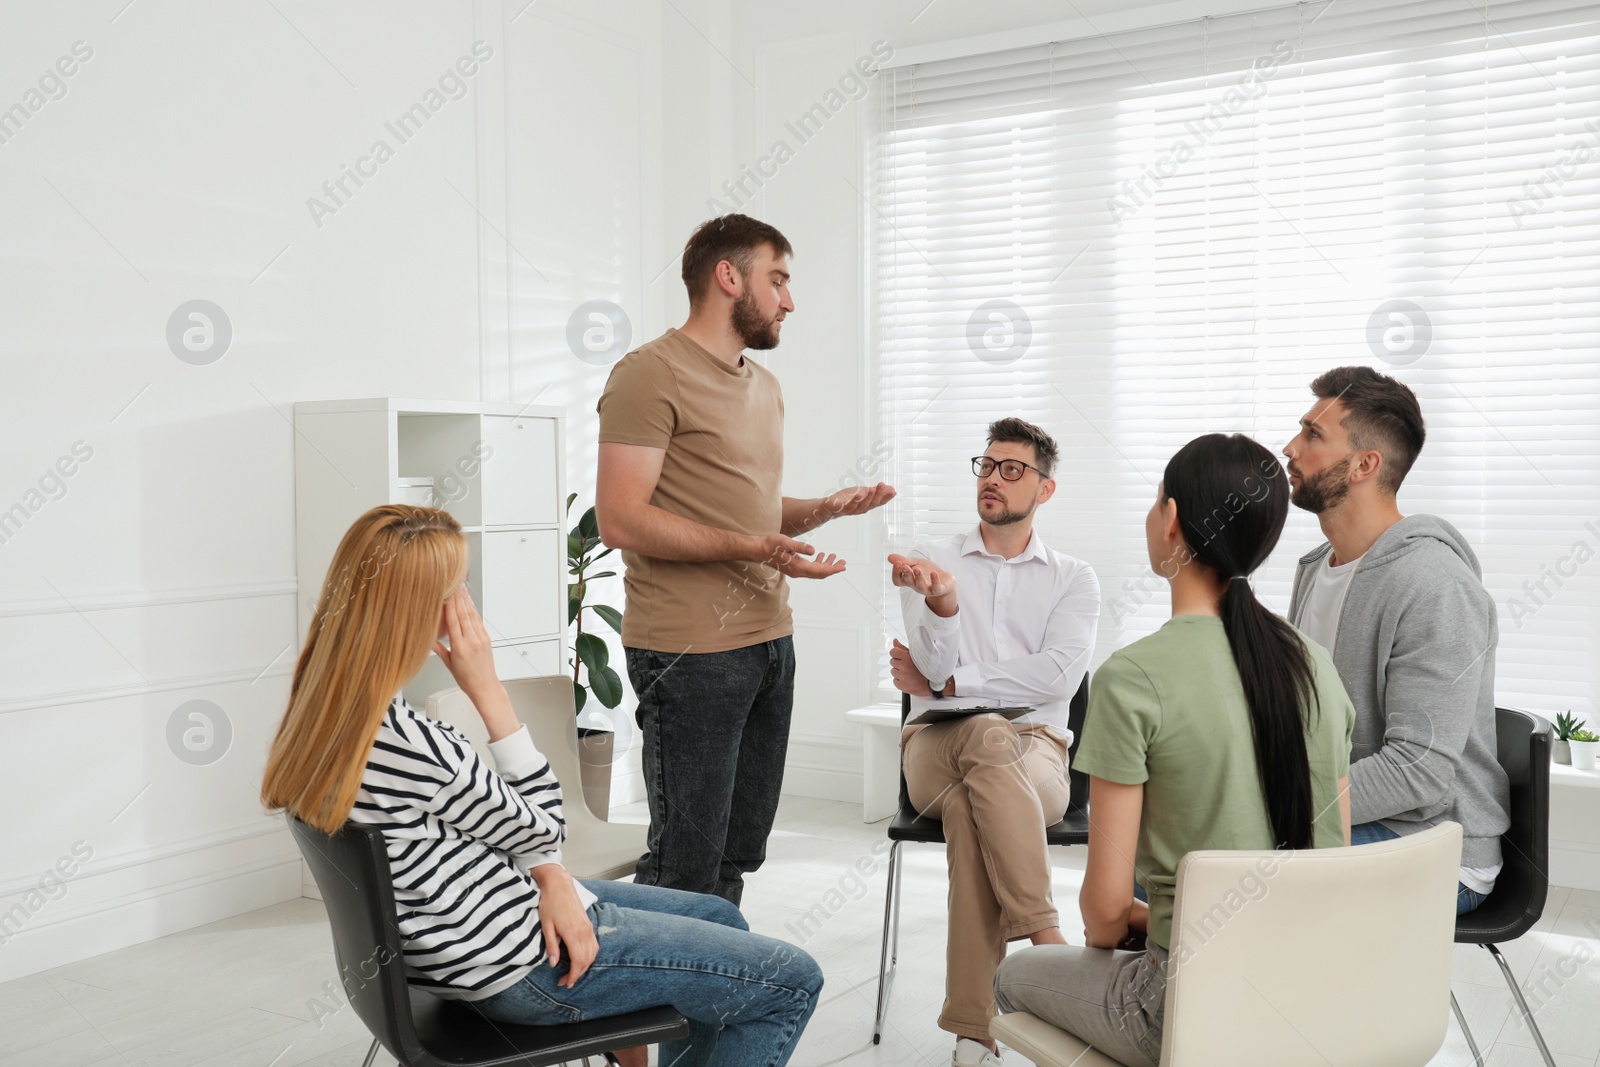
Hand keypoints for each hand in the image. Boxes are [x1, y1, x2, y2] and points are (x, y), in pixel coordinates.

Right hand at [435, 586, 516, 738]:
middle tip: (454, 582)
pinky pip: (478, 620)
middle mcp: (472, 640)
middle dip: (458, 597)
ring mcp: (481, 638)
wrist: (486, 686)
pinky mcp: (486, 638)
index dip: (449, 605)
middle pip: (464, 614)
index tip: (446, 593)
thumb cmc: (467, 679)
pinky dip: (473, 609)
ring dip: (466, 600)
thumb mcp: (449, 664)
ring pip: (472, 615)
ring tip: (461, 587)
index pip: (454, 621)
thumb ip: (438, 648)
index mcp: (460, 647)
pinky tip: (469, 602)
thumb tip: (427, 637)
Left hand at [530, 866, 597, 988]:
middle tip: (565, 981)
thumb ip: (551, 946)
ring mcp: (588, 928)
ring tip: (572, 973)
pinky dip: (589, 956)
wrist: (559, 884)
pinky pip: (594, 945)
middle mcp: (584, 931)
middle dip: (577, 974)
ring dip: (584, 966)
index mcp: (573, 932)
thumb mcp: (546, 925)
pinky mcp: (588, 924)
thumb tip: (554, 964)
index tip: (565, 983)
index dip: (573, 975)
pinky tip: (580, 959)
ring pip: (593, 954)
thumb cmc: (550, 903)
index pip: (578, 961)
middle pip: (587, 960)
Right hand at [754, 533, 845, 579]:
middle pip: (820, 573)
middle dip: (833, 568)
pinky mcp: (793, 567)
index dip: (833, 569)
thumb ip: (800, 547)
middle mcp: (798, 572)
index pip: (820, 570)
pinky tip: (821, 555)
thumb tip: (814, 550)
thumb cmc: (771, 544)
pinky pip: (809, 568)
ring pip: (815, 571)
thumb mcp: (786, 542)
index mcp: (798, 567)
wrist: (758, 549)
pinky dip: (817, 563)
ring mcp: (796, 570)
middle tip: (843, 562)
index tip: (843, 566)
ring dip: (826, 565)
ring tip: (834, 556)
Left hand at [822, 482, 895, 518]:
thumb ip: (876, 491)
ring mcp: (851, 509)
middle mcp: (861, 509)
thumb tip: (892, 489)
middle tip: (882, 485)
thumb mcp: (864, 493)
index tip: (893, 491)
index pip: (879, 502)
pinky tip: (858, 494)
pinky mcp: (841, 509)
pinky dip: (853, 501)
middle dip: (878, 495)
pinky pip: (848, 506)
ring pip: (861, 505)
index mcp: (867, 505)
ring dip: (867, 498)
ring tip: (872, 489)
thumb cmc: (848, 500)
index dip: (886, 497)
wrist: (831, 506)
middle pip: (871, 504)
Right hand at [887, 554, 954, 597]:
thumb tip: (889, 557)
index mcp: (909, 580)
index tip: (897, 562)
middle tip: (905, 566)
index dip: (896, 573)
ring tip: (917, 569)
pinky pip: (936, 587)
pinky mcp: (938, 589)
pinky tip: (934, 573)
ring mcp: (927, 588)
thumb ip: (904, 561)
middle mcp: (916, 585)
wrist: (945, 580)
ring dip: (918, 577)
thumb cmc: (928, 572)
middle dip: (906, 574)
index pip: (897, 580)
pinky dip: (935, 580)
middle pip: (908, 582)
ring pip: (920, 586)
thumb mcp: (916, 563)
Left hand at [889, 639, 932, 695]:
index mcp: (907, 658)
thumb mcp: (915, 655)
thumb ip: (902, 648)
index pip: (893, 652)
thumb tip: (894, 640)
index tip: (900, 656)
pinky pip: (895, 681)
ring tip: (909, 673)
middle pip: (892, 662)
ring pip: (893, 671)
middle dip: (898, 663)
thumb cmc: (925, 669)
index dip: (896, 653)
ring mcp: (903, 677)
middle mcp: (904, 667)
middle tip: (908, 666)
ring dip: (899, 672)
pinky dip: (900, 680)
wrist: (933, 684)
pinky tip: (908, 679)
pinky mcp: (901, 685)